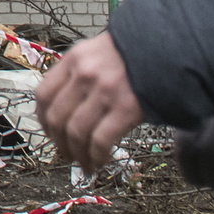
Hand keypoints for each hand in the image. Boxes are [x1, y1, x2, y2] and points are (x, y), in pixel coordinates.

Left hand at [34, 33, 142, 173]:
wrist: (170, 49)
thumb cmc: (135, 53)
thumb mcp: (98, 52)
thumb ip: (79, 73)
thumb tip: (67, 107)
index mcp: (74, 60)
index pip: (44, 95)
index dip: (43, 121)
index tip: (50, 133)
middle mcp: (85, 75)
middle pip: (57, 118)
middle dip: (59, 143)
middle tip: (67, 155)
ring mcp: (105, 92)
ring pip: (76, 133)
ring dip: (77, 155)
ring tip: (84, 164)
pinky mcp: (126, 108)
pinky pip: (100, 140)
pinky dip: (95, 157)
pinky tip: (98, 164)